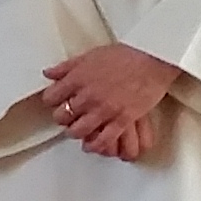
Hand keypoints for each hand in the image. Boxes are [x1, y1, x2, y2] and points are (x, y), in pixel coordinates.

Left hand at [38, 43, 176, 161]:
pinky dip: (94, 145)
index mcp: (77, 79)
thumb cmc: (124, 54)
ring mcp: (104, 110)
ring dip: (75, 133)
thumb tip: (49, 73)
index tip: (55, 101)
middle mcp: (87, 96)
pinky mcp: (122, 120)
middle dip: (62, 117)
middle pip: (62, 116)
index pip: (51, 97)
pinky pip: (103, 139)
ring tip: (76, 131)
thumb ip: (67, 67)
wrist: (151, 58)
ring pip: (78, 131)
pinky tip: (91, 145)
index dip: (51, 100)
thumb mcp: (90, 55)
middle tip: (66, 117)